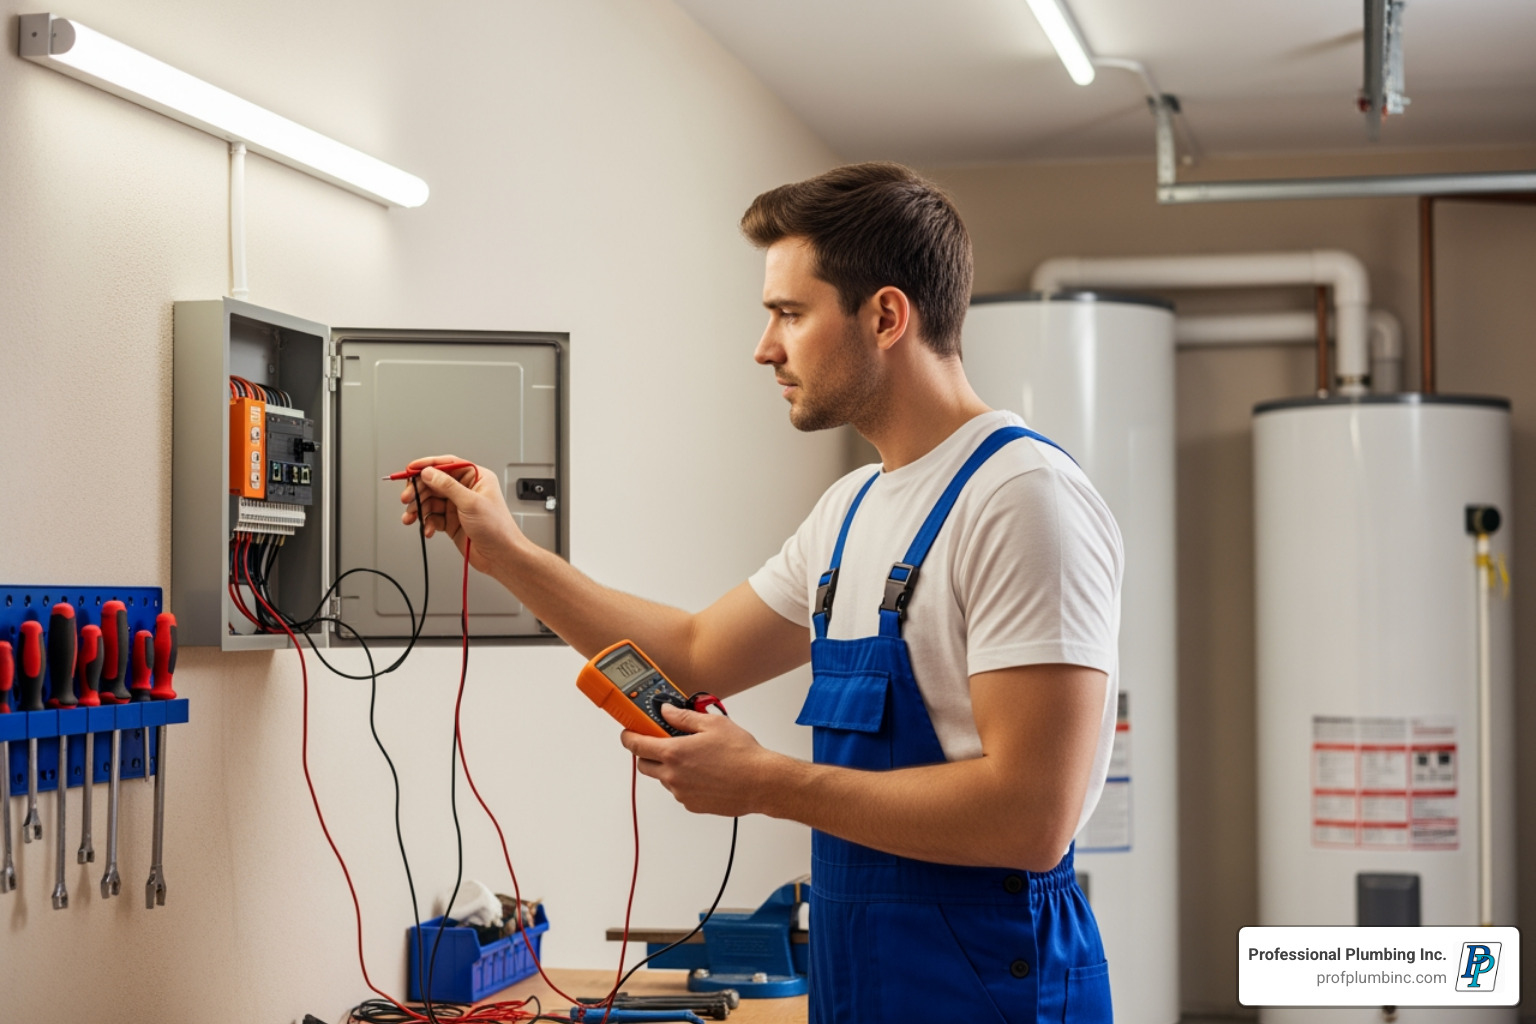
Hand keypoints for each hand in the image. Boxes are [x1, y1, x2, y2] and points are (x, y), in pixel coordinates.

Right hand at [399, 455, 521, 573]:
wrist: (501, 556)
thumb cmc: (497, 529)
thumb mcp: (471, 503)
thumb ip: (447, 486)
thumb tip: (429, 472)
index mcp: (476, 478)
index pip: (447, 464)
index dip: (427, 465)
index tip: (410, 469)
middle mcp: (466, 490)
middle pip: (434, 483)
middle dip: (418, 491)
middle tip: (407, 499)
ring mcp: (458, 506)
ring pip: (430, 501)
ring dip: (418, 509)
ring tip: (412, 517)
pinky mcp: (452, 522)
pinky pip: (433, 517)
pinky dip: (427, 523)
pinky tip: (428, 530)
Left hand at [620, 703, 786, 817]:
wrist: (761, 782)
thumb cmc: (741, 754)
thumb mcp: (712, 724)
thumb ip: (684, 717)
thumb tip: (667, 711)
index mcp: (674, 753)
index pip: (636, 746)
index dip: (628, 737)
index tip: (628, 733)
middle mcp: (673, 776)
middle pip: (644, 766)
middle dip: (648, 753)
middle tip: (663, 743)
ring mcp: (682, 793)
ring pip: (664, 779)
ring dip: (669, 767)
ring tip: (695, 757)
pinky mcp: (692, 805)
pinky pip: (679, 791)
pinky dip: (684, 781)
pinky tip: (705, 772)